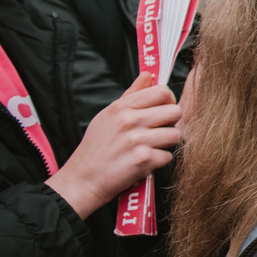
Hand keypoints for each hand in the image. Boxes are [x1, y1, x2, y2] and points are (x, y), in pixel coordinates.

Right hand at [47, 73, 183, 217]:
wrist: (81, 181)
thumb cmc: (95, 149)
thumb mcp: (107, 116)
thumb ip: (131, 95)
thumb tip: (148, 75)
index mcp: (121, 107)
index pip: (162, 92)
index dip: (167, 103)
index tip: (160, 113)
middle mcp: (129, 120)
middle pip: (175, 112)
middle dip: (170, 124)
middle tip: (155, 133)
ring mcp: (137, 140)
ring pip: (175, 135)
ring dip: (165, 145)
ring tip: (148, 149)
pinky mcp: (143, 159)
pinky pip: (168, 156)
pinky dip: (158, 162)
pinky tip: (142, 163)